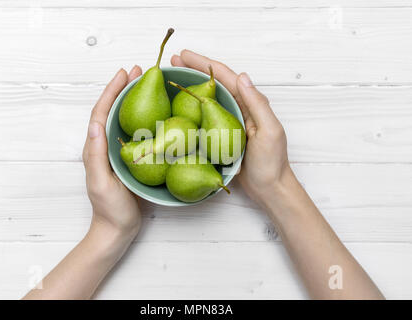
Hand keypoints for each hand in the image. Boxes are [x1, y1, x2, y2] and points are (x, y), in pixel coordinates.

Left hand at [82, 66, 142, 240]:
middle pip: (112, 110)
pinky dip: (142, 117)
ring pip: (123, 119)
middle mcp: (105, 146)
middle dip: (123, 89)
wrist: (117, 229)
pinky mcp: (129, 159)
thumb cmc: (110, 210)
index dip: (111, 92)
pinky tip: (155, 113)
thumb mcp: (102, 183)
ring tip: (146, 84)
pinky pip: (134, 133)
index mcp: (96, 149)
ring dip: (132, 99)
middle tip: (138, 72)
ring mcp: (117, 152)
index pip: (101, 113)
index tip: (125, 74)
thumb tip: (96, 124)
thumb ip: (97, 156)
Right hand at [171, 50, 291, 207]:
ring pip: (207, 97)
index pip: (224, 77)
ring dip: (190, 86)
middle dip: (193, 69)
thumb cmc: (271, 163)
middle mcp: (238, 108)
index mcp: (249, 104)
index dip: (204, 63)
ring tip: (172, 77)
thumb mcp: (269, 131)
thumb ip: (257, 105)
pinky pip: (204, 117)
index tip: (184, 55)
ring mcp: (227, 122)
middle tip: (173, 60)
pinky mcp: (220, 135)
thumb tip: (242, 76)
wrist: (269, 188)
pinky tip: (178, 107)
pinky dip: (191, 108)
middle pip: (213, 83)